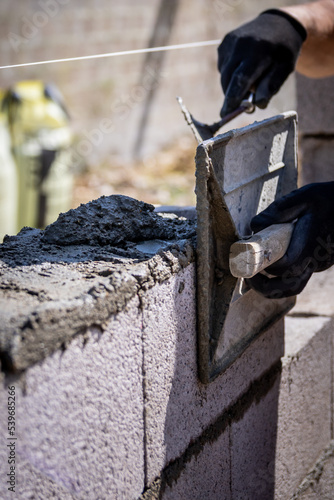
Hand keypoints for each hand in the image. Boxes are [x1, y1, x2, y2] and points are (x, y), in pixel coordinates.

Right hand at [218, 10, 305, 116]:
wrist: (278, 23)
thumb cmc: (283, 51)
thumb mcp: (285, 68)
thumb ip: (271, 86)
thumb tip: (257, 105)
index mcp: (258, 51)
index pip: (240, 80)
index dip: (232, 99)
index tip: (224, 115)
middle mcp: (241, 44)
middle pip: (228, 80)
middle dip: (231, 96)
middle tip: (238, 106)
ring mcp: (230, 42)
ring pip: (224, 75)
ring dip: (232, 85)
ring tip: (250, 79)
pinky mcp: (223, 43)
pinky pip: (223, 67)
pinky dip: (231, 74)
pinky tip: (243, 68)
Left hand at [246, 182, 333, 297]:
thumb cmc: (329, 199)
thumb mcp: (303, 196)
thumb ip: (278, 211)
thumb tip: (255, 227)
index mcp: (310, 245)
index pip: (284, 266)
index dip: (265, 266)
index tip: (251, 257)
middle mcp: (316, 260)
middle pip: (289, 286)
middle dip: (265, 287)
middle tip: (248, 279)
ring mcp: (320, 264)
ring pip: (295, 285)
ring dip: (275, 287)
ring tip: (257, 278)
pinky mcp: (320, 262)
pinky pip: (300, 275)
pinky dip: (284, 275)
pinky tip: (273, 262)